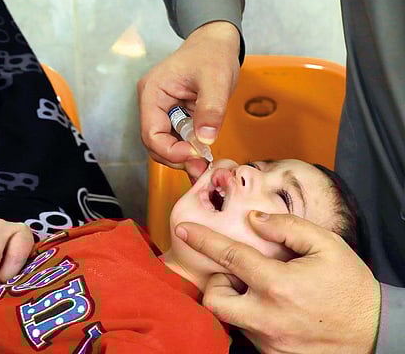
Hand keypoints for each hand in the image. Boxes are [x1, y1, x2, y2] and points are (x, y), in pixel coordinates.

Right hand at [138, 21, 240, 179]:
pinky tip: (202, 156)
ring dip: (183, 157)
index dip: (170, 150)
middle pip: (155, 143)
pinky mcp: (174, 116)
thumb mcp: (216, 79)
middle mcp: (152, 105)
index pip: (151, 133)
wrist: (215, 43)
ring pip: (165, 145)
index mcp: (153, 93)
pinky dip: (188, 150)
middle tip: (201, 168)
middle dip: (176, 158)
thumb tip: (205, 140)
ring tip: (204, 164)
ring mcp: (162, 111)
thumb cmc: (212, 54)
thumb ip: (211, 109)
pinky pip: (176, 139)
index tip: (195, 155)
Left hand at [174, 211, 380, 353]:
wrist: (374, 333)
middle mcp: (267, 317)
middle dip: (216, 283)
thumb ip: (287, 228)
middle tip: (237, 275)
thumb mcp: (327, 246)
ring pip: (231, 318)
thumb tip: (254, 219)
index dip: (203, 239)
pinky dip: (252, 317)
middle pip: (214, 299)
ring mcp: (268, 340)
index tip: (184, 230)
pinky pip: (248, 333)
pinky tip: (276, 309)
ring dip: (236, 300)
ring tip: (263, 291)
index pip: (229, 256)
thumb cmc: (349, 286)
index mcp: (278, 285)